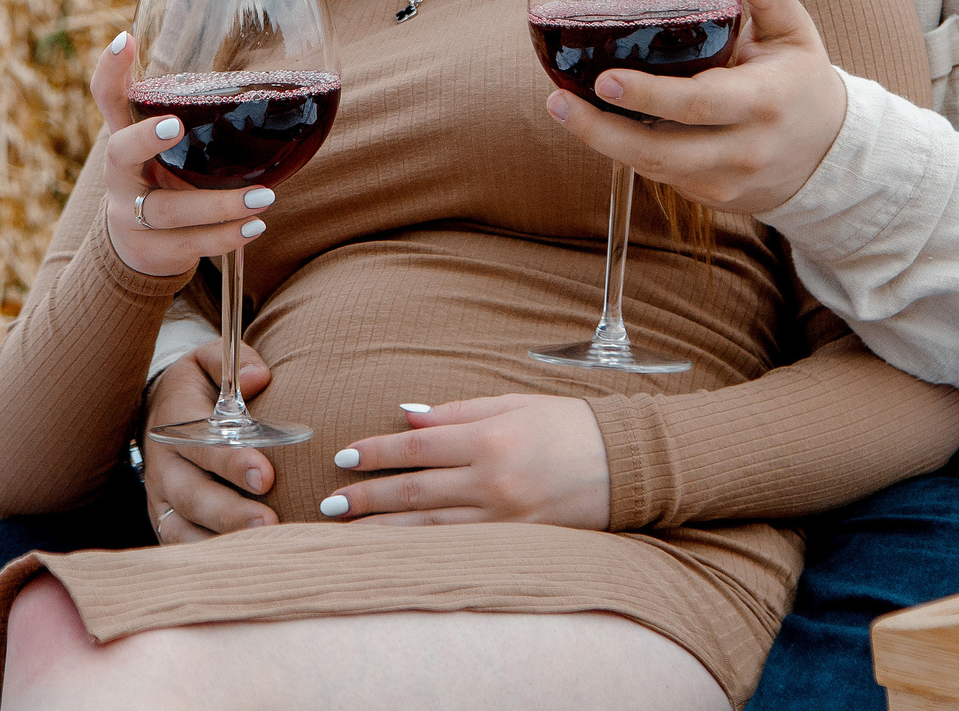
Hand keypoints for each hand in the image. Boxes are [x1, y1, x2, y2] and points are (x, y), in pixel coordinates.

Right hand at [90, 34, 279, 277]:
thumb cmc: (163, 179)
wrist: (139, 248)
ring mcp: (129, 215)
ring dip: (218, 205)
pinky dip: (225, 237)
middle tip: (176, 125)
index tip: (125, 40)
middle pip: (120, 154)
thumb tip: (262, 75)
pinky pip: (189, 245)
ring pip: (168, 210)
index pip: (107, 98)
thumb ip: (193, 118)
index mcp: (125, 139)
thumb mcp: (168, 148)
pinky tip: (255, 227)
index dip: (110, 70)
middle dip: (145, 139)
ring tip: (264, 196)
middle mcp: (120, 175)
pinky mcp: (151, 249)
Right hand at [141, 337, 279, 539]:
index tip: (266, 475)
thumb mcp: (209, 360)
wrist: (160, 411)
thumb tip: (259, 378)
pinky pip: (179, 546)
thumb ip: (234, 361)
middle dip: (230, 513)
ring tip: (261, 550)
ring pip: (182, 528)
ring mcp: (160, 497)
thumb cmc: (199, 387)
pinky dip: (205, 559)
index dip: (233, 462)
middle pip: (192, 495)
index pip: (204, 445)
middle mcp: (163, 464)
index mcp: (176, 422)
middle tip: (268, 524)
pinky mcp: (164, 521)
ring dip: (220, 542)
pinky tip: (241, 564)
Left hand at [320, 396, 608, 526]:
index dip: (377, 453)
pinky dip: (424, 551)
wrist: (627, 465)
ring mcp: (504, 517)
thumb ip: (459, 411)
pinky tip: (398, 554)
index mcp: (490, 437)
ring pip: (430, 530)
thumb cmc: (571, 426)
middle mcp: (492, 479)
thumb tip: (408, 414)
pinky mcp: (517, 543)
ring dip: (384, 532)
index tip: (344, 458)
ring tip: (348, 535)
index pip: (417, 446)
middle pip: (415, 492)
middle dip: (368, 498)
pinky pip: (460, 548)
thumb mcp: (515, 403)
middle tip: (331, 504)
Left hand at [543, 0, 847, 214]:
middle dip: (603, 130)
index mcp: (763, 102)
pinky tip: (596, 124)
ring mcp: (726, 181)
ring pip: (653, 170)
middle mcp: (744, 149)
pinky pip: (660, 177)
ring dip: (602, 143)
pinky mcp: (712, 197)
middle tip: (558, 100)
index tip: (605, 78)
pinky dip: (624, 152)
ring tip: (561, 107)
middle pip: (662, 151)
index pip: (699, 105)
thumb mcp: (796, 34)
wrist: (828, 156)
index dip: (649, 96)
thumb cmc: (801, 81)